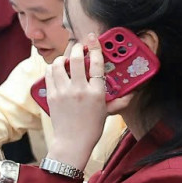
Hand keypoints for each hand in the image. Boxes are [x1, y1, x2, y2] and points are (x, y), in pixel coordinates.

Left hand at [42, 42, 107, 171]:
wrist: (72, 143)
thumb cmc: (91, 129)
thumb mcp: (108, 113)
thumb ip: (119, 101)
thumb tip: (132, 93)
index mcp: (96, 93)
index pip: (96, 64)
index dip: (96, 48)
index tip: (93, 39)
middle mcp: (79, 90)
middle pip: (75, 59)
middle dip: (77, 48)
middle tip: (79, 45)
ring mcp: (63, 92)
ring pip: (58, 64)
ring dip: (62, 57)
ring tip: (66, 58)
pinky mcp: (51, 96)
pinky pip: (49, 74)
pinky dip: (52, 68)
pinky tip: (57, 69)